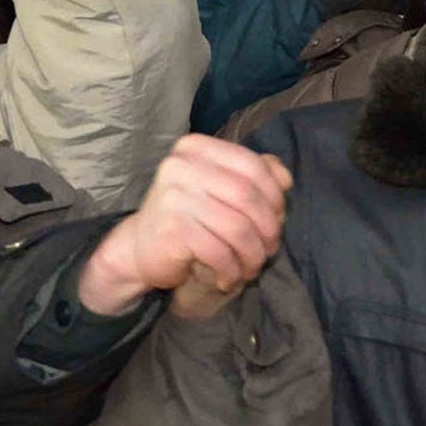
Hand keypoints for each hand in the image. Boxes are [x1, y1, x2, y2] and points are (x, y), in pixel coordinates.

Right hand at [76, 135, 294, 319]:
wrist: (140, 248)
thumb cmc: (188, 216)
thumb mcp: (220, 189)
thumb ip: (254, 176)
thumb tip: (285, 178)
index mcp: (196, 148)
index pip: (253, 166)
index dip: (275, 196)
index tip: (277, 219)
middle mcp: (181, 166)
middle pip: (248, 197)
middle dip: (268, 228)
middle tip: (269, 249)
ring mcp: (173, 196)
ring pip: (238, 228)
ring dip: (252, 255)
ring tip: (250, 267)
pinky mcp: (172, 229)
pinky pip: (219, 252)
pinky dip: (231, 270)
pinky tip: (228, 277)